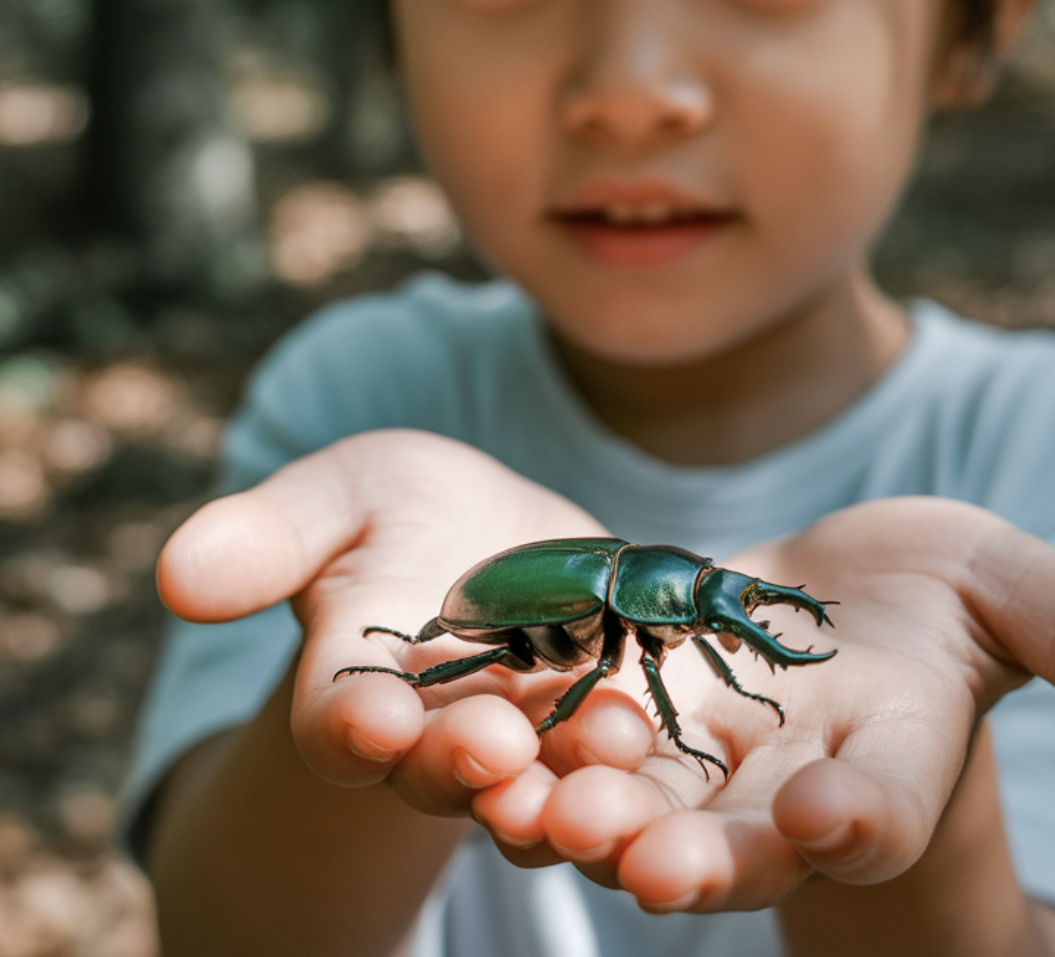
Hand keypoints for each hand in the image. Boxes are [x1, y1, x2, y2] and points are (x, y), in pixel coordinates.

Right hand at [157, 430, 656, 816]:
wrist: (489, 533)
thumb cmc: (390, 510)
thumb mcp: (335, 498)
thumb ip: (266, 538)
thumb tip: (178, 573)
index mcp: (349, 686)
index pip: (336, 720)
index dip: (346, 723)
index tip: (366, 717)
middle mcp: (431, 735)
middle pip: (438, 767)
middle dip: (462, 760)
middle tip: (492, 746)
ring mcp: (518, 741)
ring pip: (533, 781)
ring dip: (563, 776)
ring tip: (603, 744)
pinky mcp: (592, 724)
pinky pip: (606, 756)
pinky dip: (624, 753)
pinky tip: (651, 727)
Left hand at [468, 497, 1054, 914]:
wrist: (827, 594)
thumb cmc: (935, 596)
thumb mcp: (1013, 593)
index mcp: (885, 752)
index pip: (883, 801)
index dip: (865, 817)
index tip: (830, 823)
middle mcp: (780, 774)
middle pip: (739, 828)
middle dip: (698, 851)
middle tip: (639, 870)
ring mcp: (690, 743)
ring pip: (636, 791)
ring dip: (586, 808)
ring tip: (533, 809)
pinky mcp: (616, 693)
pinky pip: (568, 721)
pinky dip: (530, 733)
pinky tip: (479, 727)